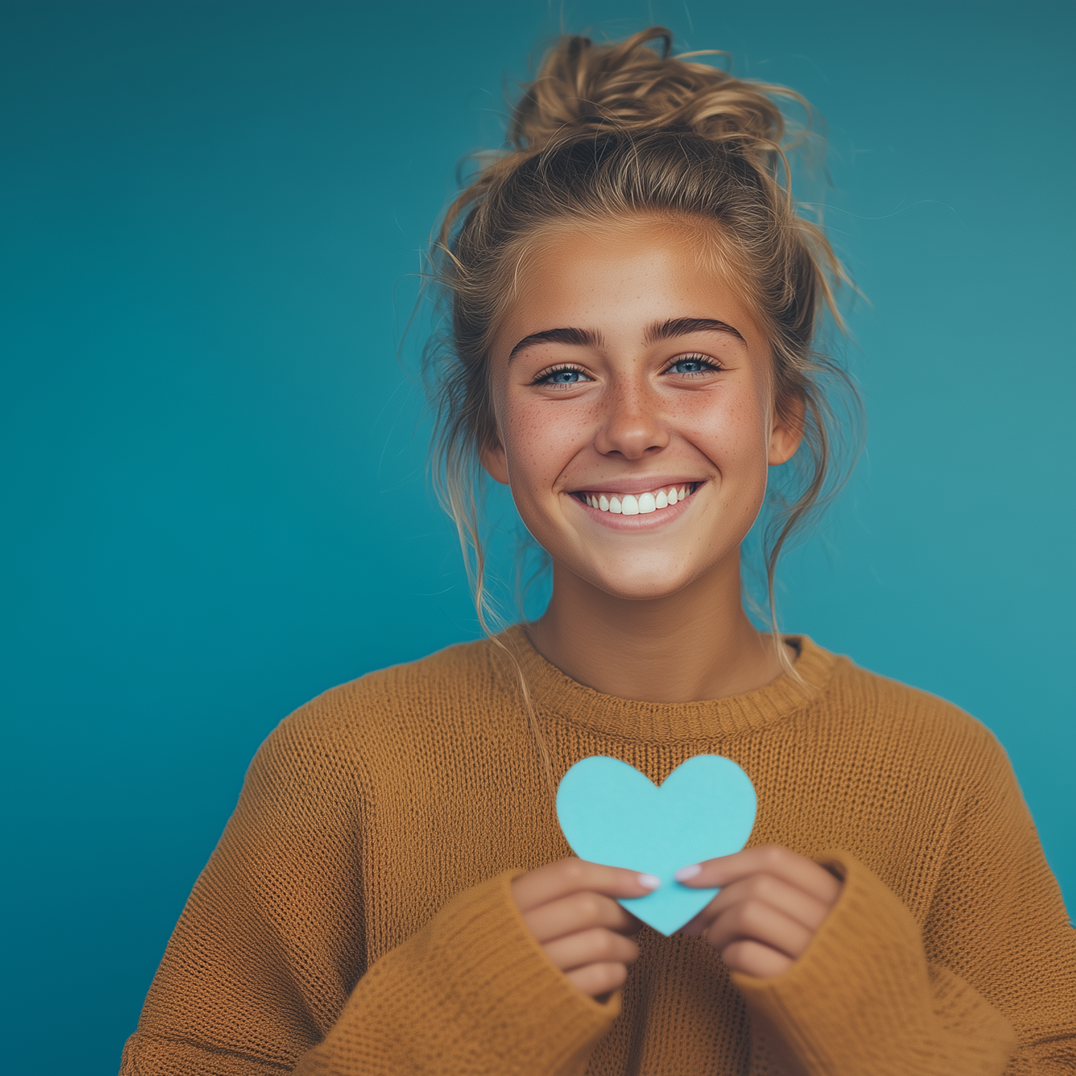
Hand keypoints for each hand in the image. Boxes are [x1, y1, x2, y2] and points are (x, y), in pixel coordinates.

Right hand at [511, 857, 657, 998]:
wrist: (474, 1008)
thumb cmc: (508, 946)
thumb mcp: (513, 909)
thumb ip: (553, 891)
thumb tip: (619, 880)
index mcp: (510, 901)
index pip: (569, 874)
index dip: (613, 875)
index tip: (647, 882)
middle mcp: (520, 933)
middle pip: (588, 908)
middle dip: (623, 912)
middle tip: (635, 917)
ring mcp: (536, 969)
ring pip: (600, 943)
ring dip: (626, 944)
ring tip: (627, 946)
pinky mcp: (553, 1001)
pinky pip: (601, 977)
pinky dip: (617, 970)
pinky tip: (613, 968)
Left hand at [676, 845, 842, 977]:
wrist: (848, 1026)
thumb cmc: (814, 961)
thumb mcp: (810, 917)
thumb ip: (773, 891)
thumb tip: (698, 877)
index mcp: (837, 893)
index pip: (774, 859)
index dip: (725, 863)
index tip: (688, 875)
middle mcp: (833, 919)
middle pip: (757, 886)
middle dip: (713, 899)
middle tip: (695, 918)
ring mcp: (817, 954)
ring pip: (748, 914)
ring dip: (718, 926)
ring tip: (715, 940)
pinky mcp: (799, 987)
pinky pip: (746, 953)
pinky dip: (727, 954)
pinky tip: (732, 962)